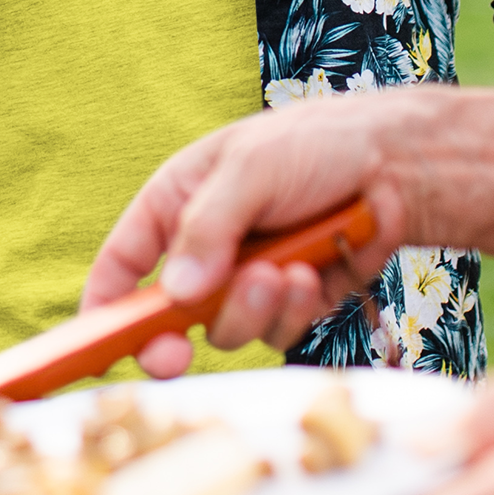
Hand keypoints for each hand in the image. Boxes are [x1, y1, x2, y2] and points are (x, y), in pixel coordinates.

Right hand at [81, 95, 410, 375]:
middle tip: (177, 351)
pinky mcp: (291, 302)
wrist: (397, 163)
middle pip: (167, 317)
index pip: (121, 264)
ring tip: (285, 271)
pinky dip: (293, 310)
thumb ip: (209, 227)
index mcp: (176, 204)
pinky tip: (314, 271)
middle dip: (173, 336)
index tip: (97, 349)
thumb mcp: (251, 167)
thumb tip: (174, 294)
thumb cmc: (316, 143)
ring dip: (252, 308)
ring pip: (225, 330)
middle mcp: (205, 248)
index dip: (104, 309)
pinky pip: (276, 332)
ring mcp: (247, 279)